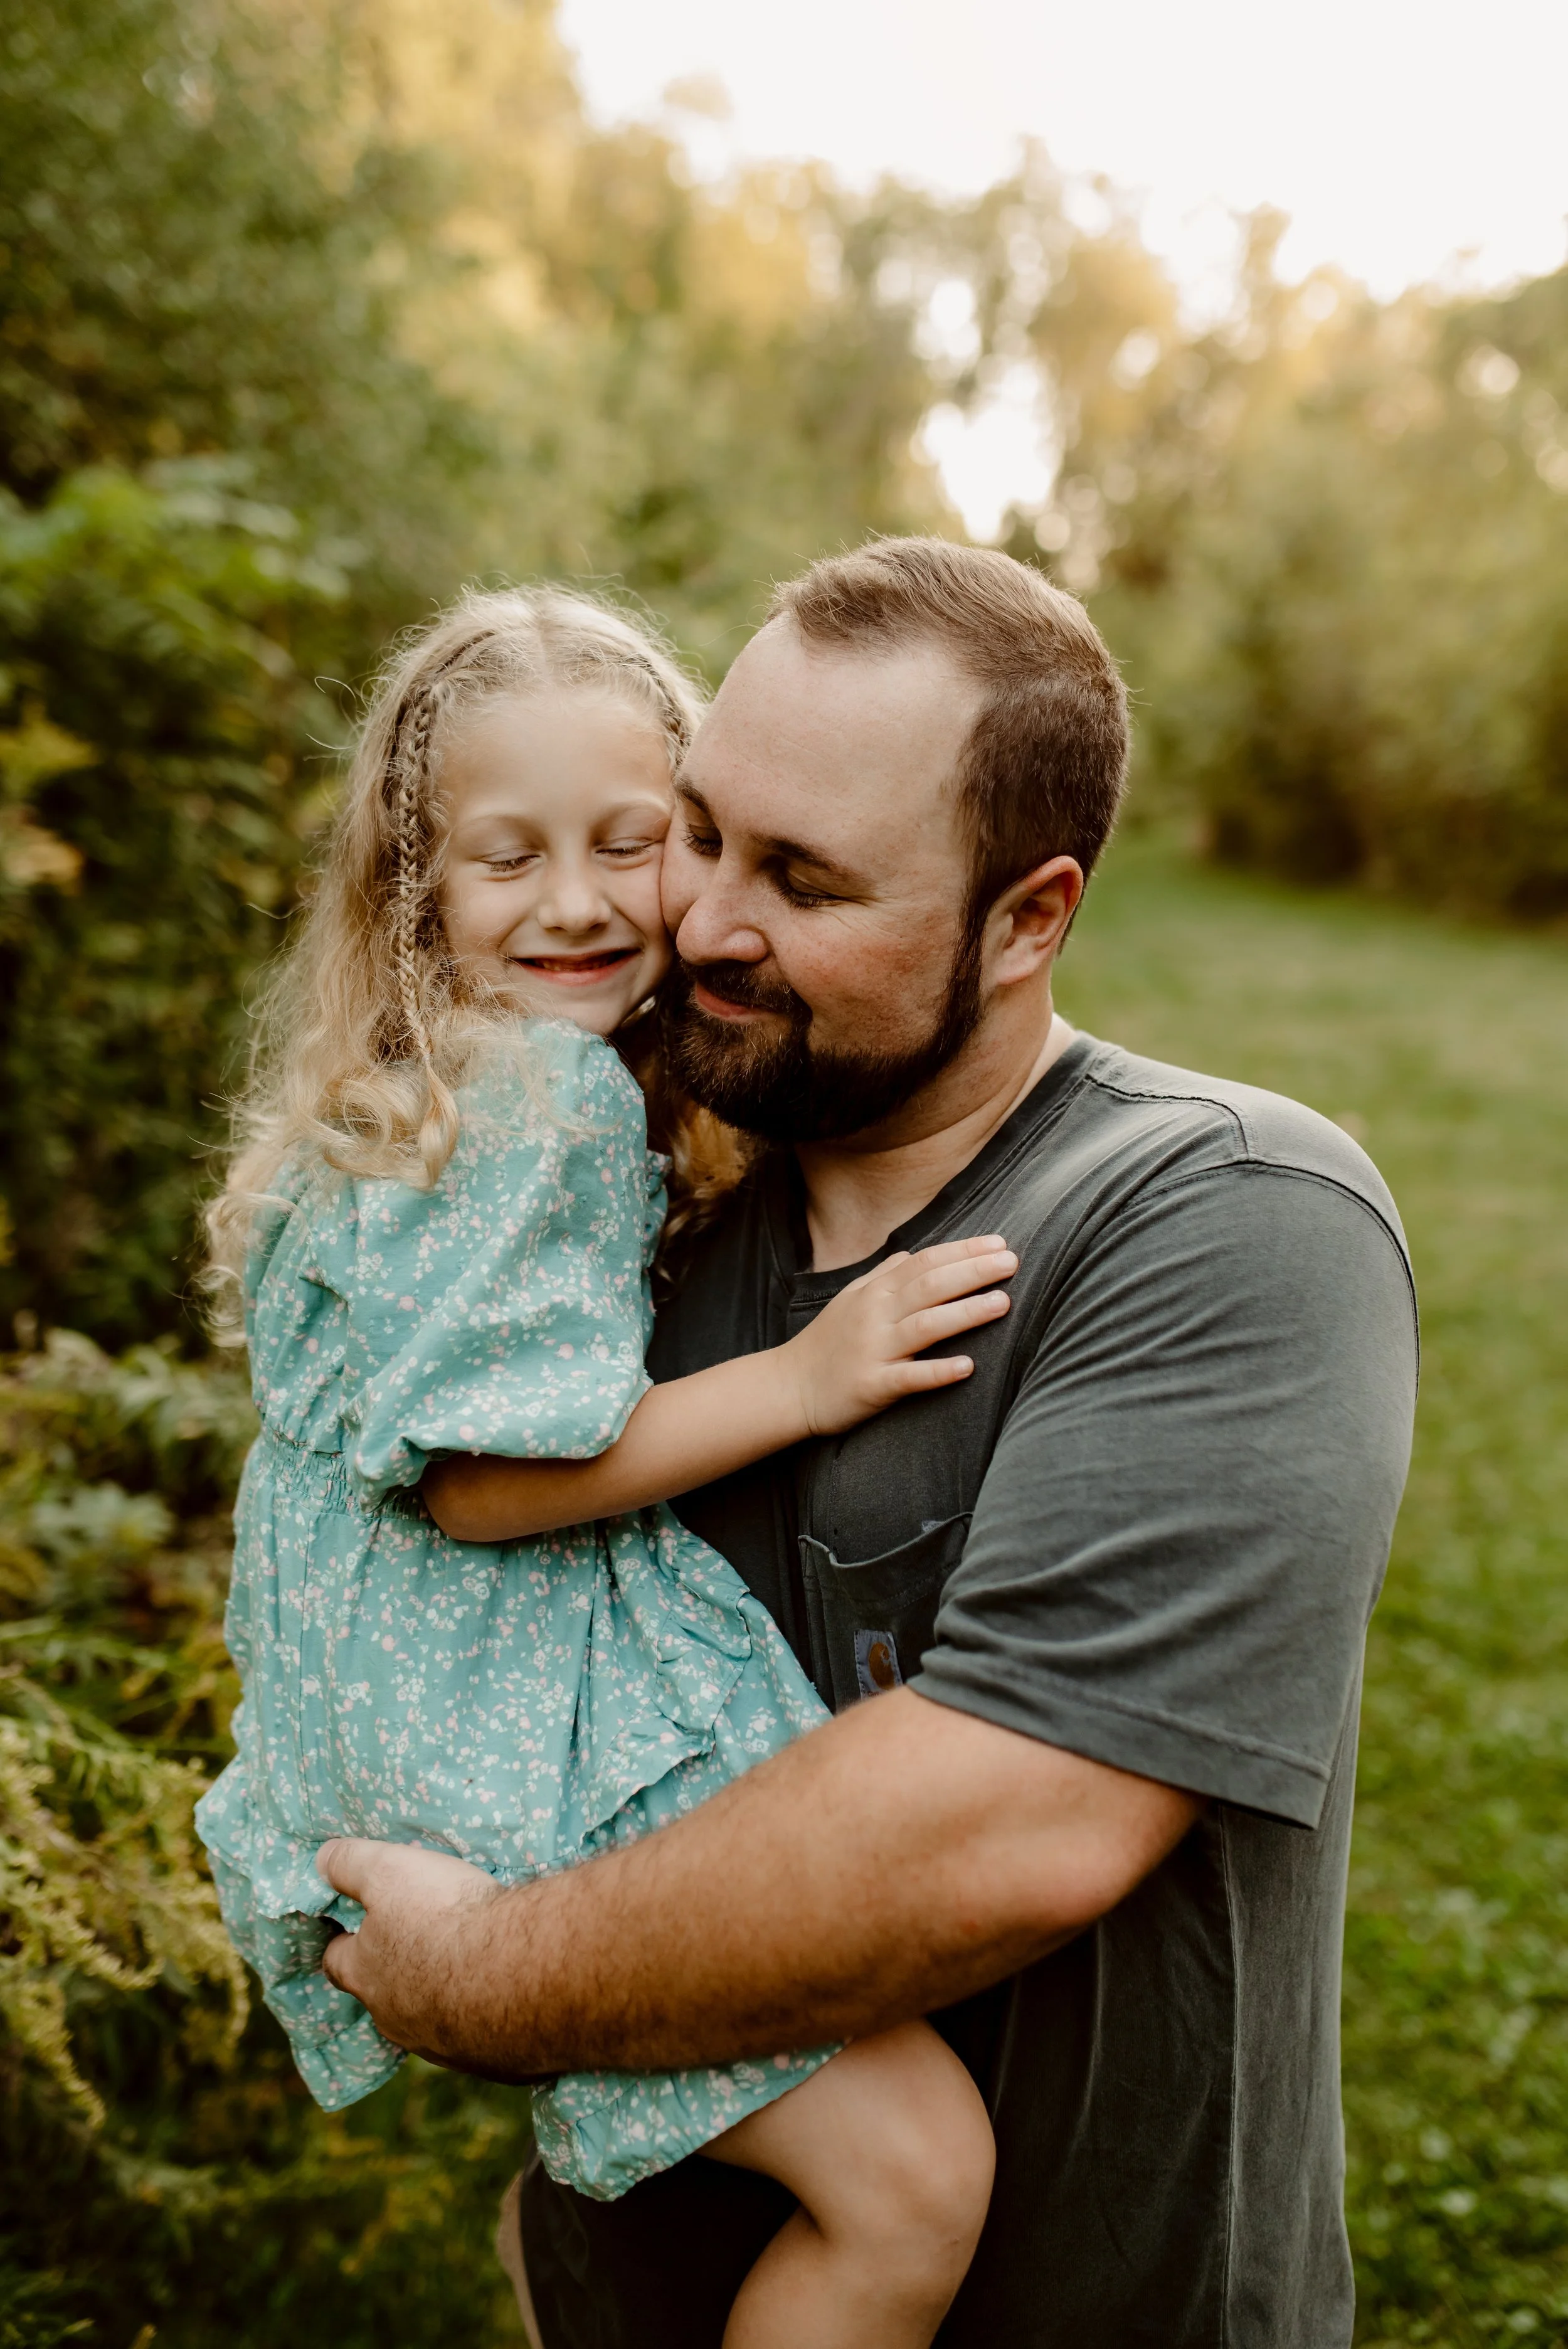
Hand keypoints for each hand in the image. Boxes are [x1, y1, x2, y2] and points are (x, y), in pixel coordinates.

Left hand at [316, 1837, 505, 2065]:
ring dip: (438, 1997)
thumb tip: (319, 1861)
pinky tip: (500, 1996)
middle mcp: (393, 2018)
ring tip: (466, 1969)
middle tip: (421, 1940)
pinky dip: (479, 2017)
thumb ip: (349, 1865)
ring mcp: (437, 2043)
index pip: (335, 1961)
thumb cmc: (445, 1916)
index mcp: (366, 1975)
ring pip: (425, 2020)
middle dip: (394, 1971)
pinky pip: (472, 2036)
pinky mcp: (481, 2059)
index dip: (341, 1941)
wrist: (519, 1974)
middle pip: (381, 1995)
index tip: (350, 1928)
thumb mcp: (389, 1871)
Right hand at [785, 1235, 1015, 1436]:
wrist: (788, 1387)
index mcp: (875, 1292)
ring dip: (966, 1313)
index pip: (926, 1262)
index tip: (999, 1244)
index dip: (963, 1251)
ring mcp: (874, 1350)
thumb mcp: (850, 1299)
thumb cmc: (826, 1343)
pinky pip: (909, 1377)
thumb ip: (883, 1276)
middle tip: (1012, 1263)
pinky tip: (968, 1367)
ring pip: (926, 1326)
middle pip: (931, 1286)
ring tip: (1004, 1304)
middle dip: (974, 1272)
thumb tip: (913, 1255)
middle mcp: (875, 1315)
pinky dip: (939, 1371)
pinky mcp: (873, 1385)